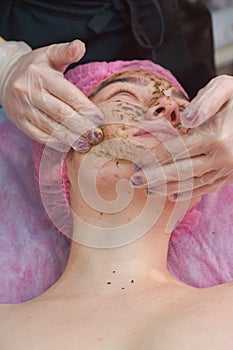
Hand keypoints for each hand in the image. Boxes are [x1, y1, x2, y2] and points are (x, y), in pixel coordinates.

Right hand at [0, 40, 103, 151]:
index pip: (67, 94)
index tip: (99, 118)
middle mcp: (30, 92)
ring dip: (70, 138)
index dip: (85, 108)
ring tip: (85, 144)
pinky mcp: (20, 121)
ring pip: (50, 127)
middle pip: (60, 113)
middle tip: (96, 135)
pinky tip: (67, 145)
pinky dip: (54, 142)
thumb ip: (66, 52)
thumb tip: (80, 46)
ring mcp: (23, 109)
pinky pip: (38, 135)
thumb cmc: (35, 67)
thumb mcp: (49, 54)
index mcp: (40, 75)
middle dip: (81, 126)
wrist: (6, 76)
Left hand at [130, 75, 232, 198]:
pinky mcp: (231, 176)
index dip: (155, 154)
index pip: (177, 149)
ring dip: (168, 187)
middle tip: (134, 180)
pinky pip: (207, 187)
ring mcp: (229, 170)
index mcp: (218, 137)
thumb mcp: (224, 89)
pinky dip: (189, 192)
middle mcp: (223, 158)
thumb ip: (205, 102)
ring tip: (148, 189)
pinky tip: (172, 195)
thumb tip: (187, 120)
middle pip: (182, 170)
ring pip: (193, 183)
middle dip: (156, 176)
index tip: (135, 158)